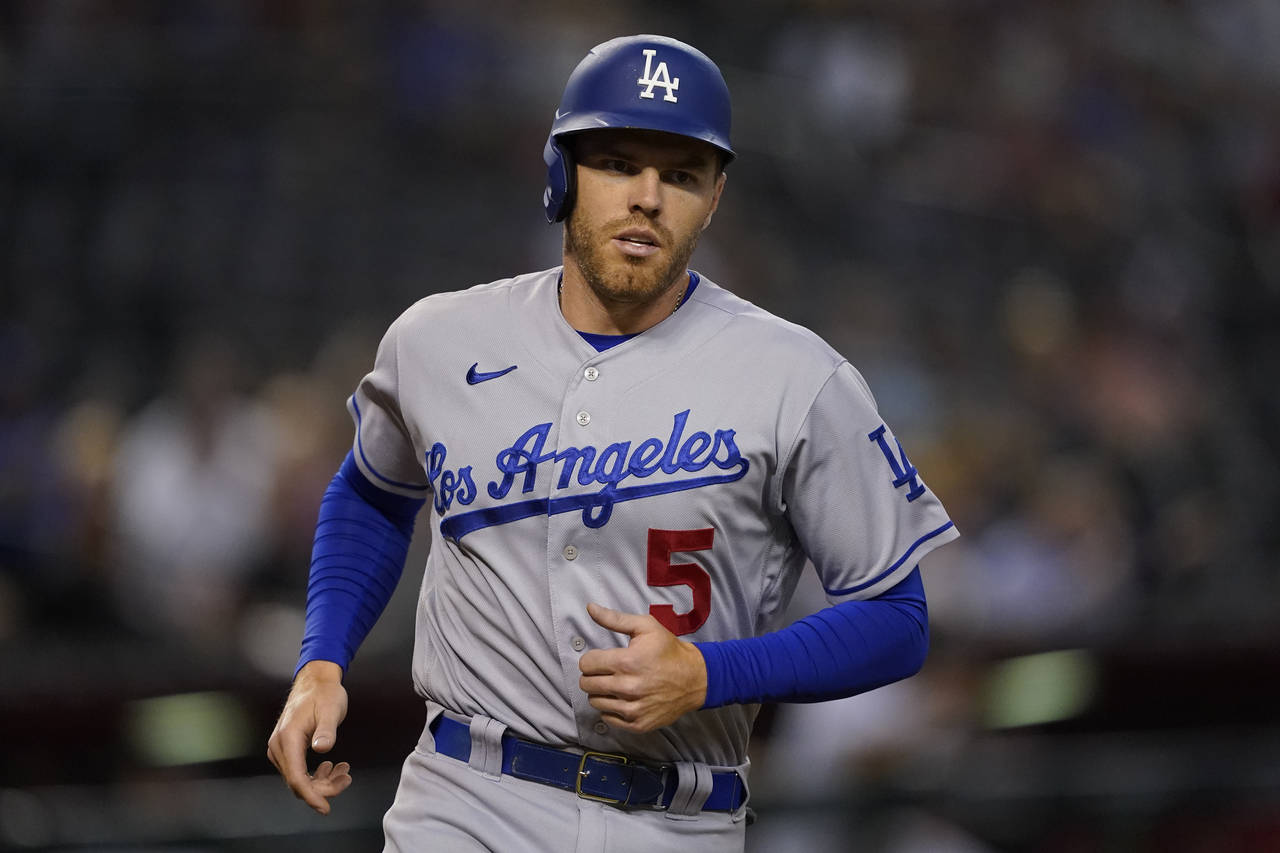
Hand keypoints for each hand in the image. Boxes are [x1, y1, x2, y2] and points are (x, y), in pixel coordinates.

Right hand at [266, 660, 351, 814]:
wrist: (315, 681)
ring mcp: (280, 748)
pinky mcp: (286, 749)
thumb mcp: (331, 710)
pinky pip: (299, 770)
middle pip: (298, 781)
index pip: (296, 777)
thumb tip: (322, 749)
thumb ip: (326, 730)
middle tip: (346, 778)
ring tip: (344, 771)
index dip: (311, 795)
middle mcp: (279, 746)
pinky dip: (316, 773)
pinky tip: (332, 766)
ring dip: (321, 781)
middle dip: (323, 787)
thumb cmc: (324, 694)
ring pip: (299, 778)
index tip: (325, 808)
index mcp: (288, 738)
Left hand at [578, 603, 707, 732]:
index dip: (591, 659)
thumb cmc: (669, 651)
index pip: (586, 664)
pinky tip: (623, 699)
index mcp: (626, 662)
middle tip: (607, 671)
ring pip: (595, 702)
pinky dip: (611, 709)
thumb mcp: (645, 627)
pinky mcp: (638, 724)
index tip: (601, 659)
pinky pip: (608, 718)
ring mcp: (633, 709)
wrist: (695, 678)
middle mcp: (628, 688)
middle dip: (593, 675)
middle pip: (587, 684)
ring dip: (601, 692)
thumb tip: (591, 608)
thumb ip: (614, 619)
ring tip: (616, 684)